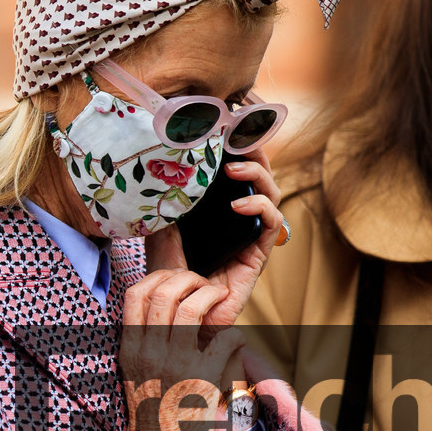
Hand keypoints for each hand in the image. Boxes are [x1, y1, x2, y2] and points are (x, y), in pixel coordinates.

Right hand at [118, 269, 246, 430]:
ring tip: (220, 299)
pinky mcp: (203, 379)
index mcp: (131, 350)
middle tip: (203, 285)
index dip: (158, 276)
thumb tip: (172, 310)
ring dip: (212, 295)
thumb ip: (147, 342)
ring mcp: (175, 365)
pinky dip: (235, 335)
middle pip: (164, 292)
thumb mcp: (136, 375)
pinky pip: (225, 338)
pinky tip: (234, 343)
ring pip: (193, 306)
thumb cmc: (152, 416)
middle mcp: (149, 353)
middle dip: (188, 278)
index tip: (175, 279)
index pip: (135, 294)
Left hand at [144, 147, 284, 330]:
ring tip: (234, 167)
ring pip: (271, 193)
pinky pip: (272, 225)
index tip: (228, 117)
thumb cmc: (168, 273)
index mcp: (220, 206)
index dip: (238, 141)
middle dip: (253, 147)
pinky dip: (260, 207)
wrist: (176, 313)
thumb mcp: (159, 228)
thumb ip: (165, 201)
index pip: (236, 166)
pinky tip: (239, 203)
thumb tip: (162, 167)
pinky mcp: (258, 255)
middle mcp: (240, 217)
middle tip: (239, 130)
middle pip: (259, 173)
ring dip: (257, 174)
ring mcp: (252, 234)